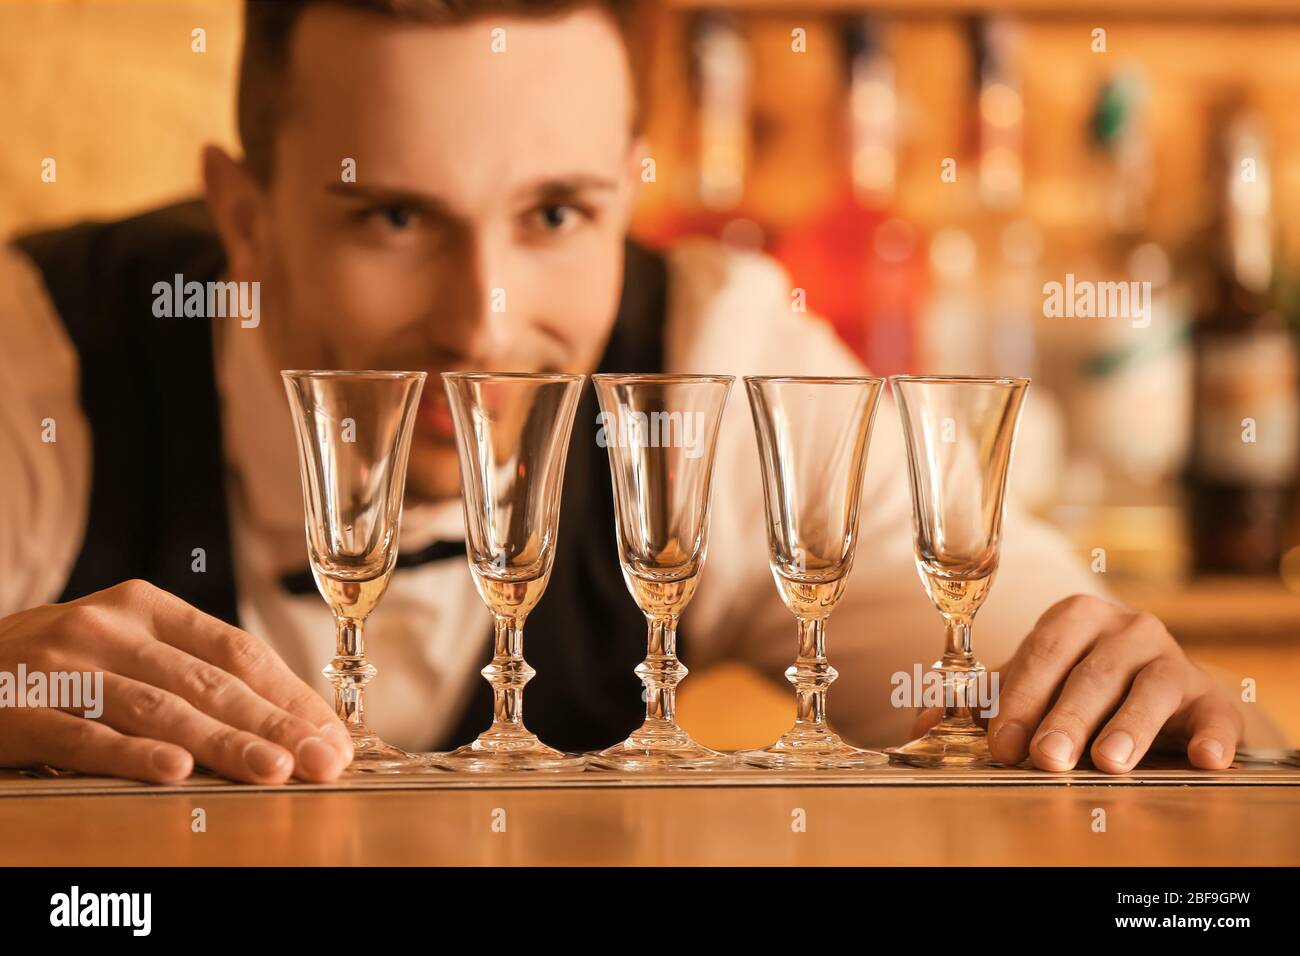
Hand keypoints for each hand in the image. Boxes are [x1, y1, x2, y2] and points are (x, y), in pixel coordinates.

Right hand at [0, 580, 352, 783]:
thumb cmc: (56, 668)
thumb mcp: (124, 651)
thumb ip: (191, 675)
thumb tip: (285, 723)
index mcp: (146, 607)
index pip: (236, 650)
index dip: (290, 694)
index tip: (331, 735)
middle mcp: (108, 627)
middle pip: (209, 681)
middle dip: (274, 725)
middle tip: (321, 761)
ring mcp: (62, 666)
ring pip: (158, 708)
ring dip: (223, 743)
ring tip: (273, 770)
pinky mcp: (17, 709)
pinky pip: (84, 737)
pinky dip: (133, 755)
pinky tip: (177, 773)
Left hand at [980, 594, 1241, 772]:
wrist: (1162, 698)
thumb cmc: (1081, 686)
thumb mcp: (1032, 686)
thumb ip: (983, 699)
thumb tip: (924, 719)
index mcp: (1076, 617)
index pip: (1043, 653)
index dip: (1020, 698)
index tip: (1000, 743)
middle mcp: (1128, 629)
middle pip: (1093, 673)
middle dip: (1066, 718)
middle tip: (1046, 757)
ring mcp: (1173, 660)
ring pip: (1151, 689)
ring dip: (1129, 726)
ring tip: (1109, 762)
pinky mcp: (1212, 697)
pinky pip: (1216, 714)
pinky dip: (1213, 736)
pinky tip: (1204, 759)